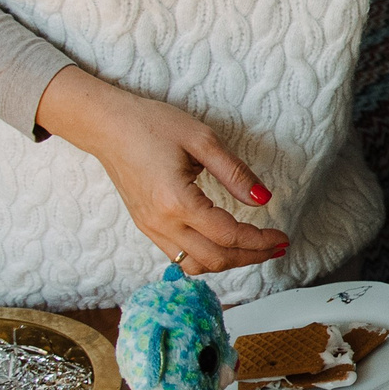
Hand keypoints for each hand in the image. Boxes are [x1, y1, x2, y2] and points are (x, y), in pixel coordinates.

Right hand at [34, 67, 288, 273]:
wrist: (106, 125)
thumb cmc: (151, 124)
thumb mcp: (202, 139)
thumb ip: (235, 172)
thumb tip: (263, 199)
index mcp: (176, 201)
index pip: (228, 236)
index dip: (260, 241)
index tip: (282, 237)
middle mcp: (161, 223)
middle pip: (215, 259)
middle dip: (251, 257)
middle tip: (276, 246)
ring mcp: (150, 228)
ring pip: (195, 265)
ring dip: (229, 261)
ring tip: (254, 248)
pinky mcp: (146, 226)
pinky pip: (179, 256)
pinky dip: (206, 257)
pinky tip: (224, 244)